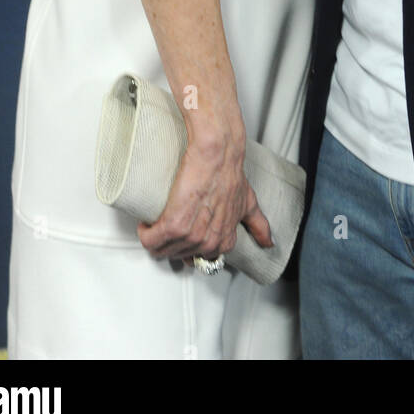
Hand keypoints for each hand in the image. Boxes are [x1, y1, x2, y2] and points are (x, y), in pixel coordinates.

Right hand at [138, 113, 273, 262]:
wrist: (218, 152)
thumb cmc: (229, 173)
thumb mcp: (248, 202)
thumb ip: (258, 224)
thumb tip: (268, 242)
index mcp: (224, 242)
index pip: (199, 260)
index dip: (187, 247)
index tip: (182, 234)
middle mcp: (209, 244)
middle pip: (177, 256)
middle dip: (169, 243)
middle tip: (166, 225)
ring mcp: (192, 237)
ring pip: (162, 250)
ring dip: (154, 239)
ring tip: (156, 221)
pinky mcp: (174, 225)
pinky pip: (150, 240)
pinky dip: (145, 233)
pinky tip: (147, 223)